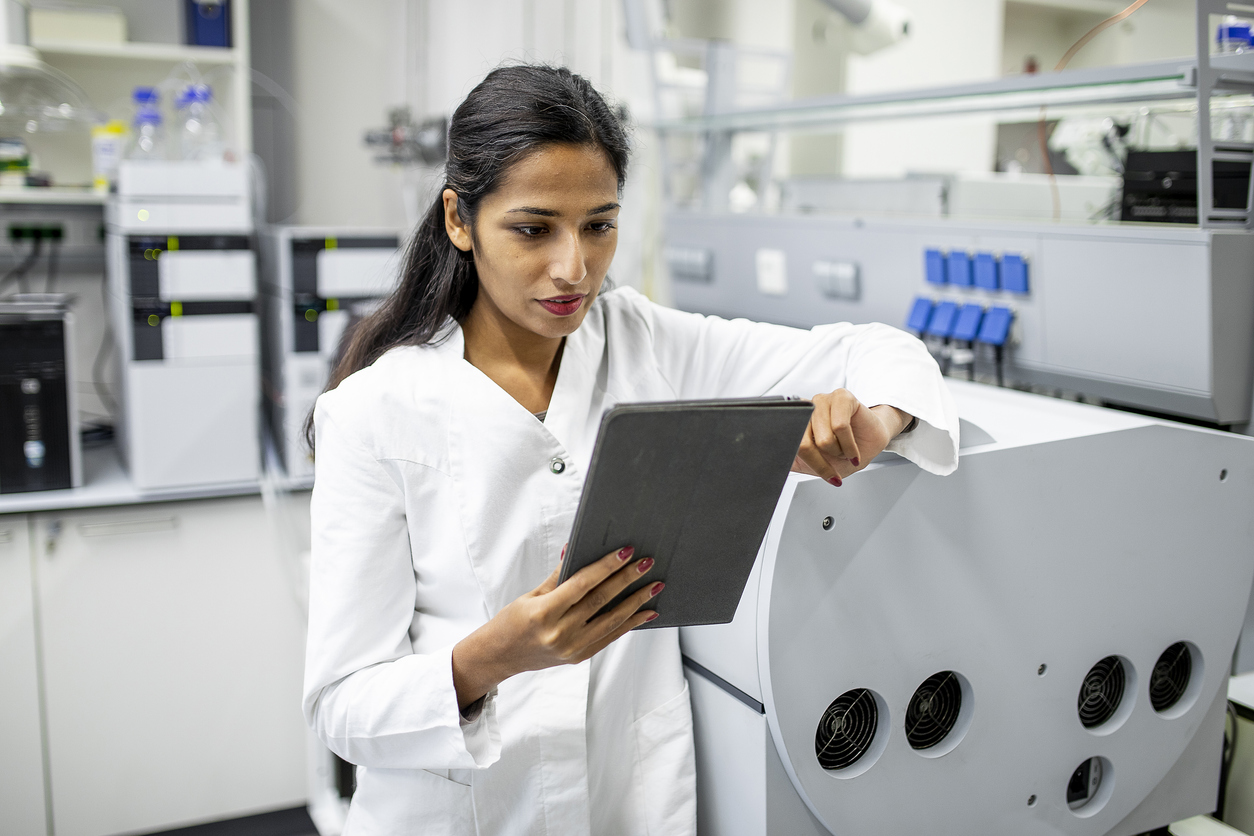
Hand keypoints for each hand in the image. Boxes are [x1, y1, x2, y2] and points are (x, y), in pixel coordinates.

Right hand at [451, 545, 661, 709]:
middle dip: (627, 580)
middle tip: (646, 563)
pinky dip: (630, 623)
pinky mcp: (578, 657)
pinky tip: (645, 611)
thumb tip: (574, 549)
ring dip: (637, 602)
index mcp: (544, 613)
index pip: (582, 584)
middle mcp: (560, 633)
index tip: (625, 552)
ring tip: (654, 586)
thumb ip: (557, 576)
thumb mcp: (530, 595)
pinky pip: (609, 637)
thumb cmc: (511, 622)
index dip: (606, 567)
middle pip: (601, 601)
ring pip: (612, 621)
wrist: (500, 656)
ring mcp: (571, 648)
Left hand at [791, 389, 911, 485]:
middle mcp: (805, 409)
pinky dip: (849, 446)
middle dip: (822, 463)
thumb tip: (767, 466)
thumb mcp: (812, 464)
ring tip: (844, 451)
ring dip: (839, 452)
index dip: (805, 464)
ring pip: (824, 438)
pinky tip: (853, 451)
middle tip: (836, 465)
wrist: (870, 443)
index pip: (788, 445)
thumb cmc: (841, 451)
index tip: (820, 475)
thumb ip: (790, 461)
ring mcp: (822, 400)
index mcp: (794, 422)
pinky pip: (840, 427)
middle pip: (804, 444)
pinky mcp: (841, 397)